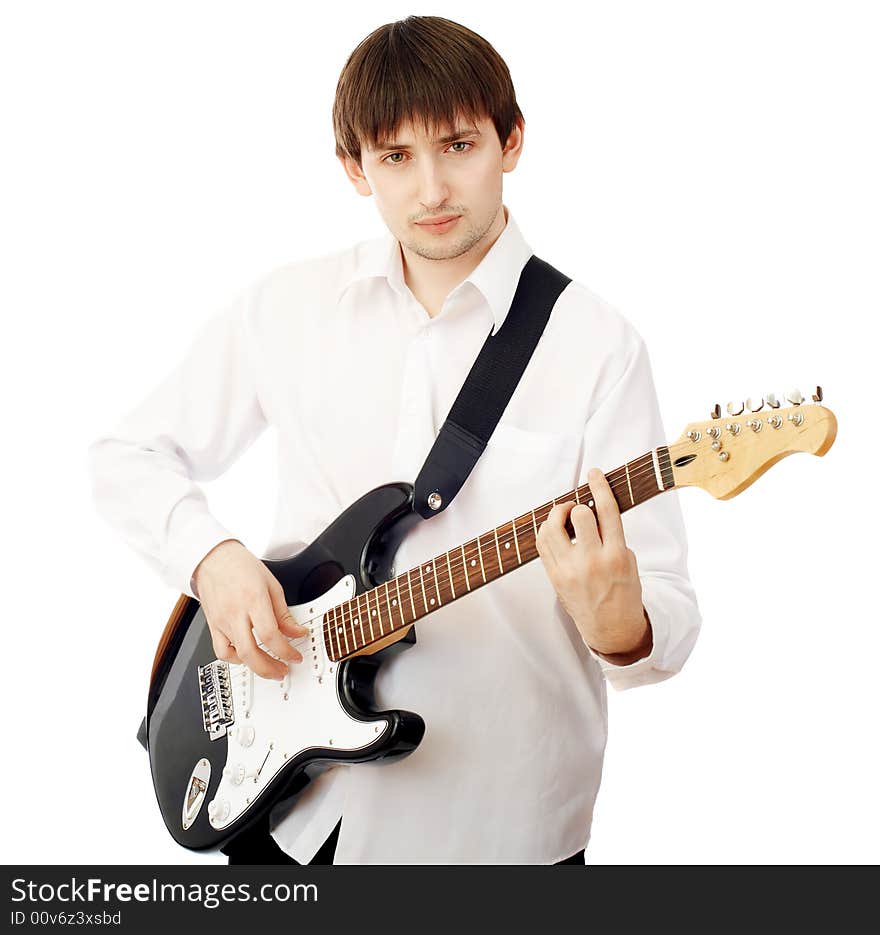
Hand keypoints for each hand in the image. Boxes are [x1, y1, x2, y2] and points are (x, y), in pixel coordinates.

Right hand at [193, 539, 309, 679]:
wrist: (213, 558)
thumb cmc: (241, 566)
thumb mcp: (272, 584)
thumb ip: (284, 614)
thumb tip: (296, 632)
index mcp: (253, 599)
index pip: (270, 634)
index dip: (286, 650)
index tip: (295, 655)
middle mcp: (235, 613)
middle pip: (251, 652)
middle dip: (271, 668)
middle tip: (283, 669)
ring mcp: (222, 621)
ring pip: (237, 655)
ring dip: (256, 667)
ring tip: (269, 667)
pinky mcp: (213, 626)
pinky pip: (221, 651)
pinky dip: (235, 659)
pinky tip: (247, 657)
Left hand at [536, 468, 651, 659]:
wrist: (612, 629)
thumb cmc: (623, 593)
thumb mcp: (630, 563)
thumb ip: (613, 537)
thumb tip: (594, 511)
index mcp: (617, 555)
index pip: (606, 511)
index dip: (599, 486)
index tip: (594, 473)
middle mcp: (592, 561)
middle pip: (578, 515)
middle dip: (578, 506)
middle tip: (579, 510)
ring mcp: (570, 570)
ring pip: (552, 527)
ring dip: (557, 515)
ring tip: (564, 517)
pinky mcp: (555, 577)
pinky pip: (542, 544)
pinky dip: (547, 531)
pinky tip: (555, 531)